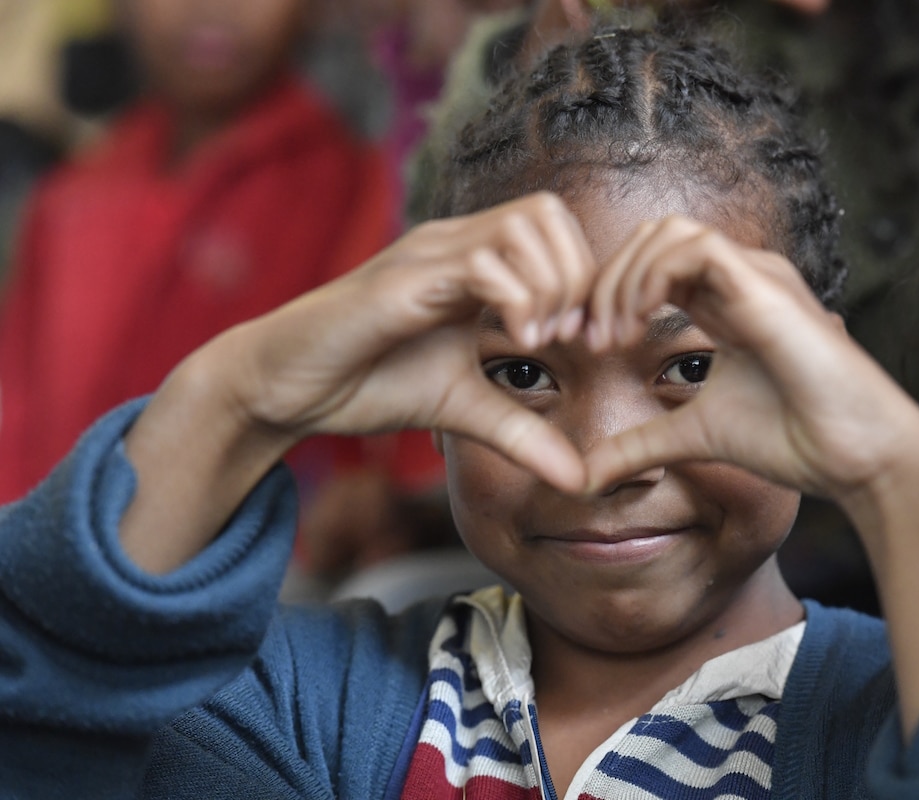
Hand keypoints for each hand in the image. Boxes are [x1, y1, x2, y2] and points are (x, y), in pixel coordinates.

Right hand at [122, 193, 594, 572]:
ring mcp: (426, 255)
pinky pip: (479, 264)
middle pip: (549, 212)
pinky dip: (516, 299)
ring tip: (535, 342)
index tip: (585, 342)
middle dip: (576, 276)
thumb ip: (522, 434)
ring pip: (522, 226)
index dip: (585, 278)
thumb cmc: (368, 383)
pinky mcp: (402, 281)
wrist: (282, 387)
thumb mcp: (463, 410)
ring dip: (548, 285)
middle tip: (567, 339)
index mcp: (472, 261)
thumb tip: (580, 479)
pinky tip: (514, 341)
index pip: (555, 227)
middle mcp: (453, 243)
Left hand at [582, 215, 918, 502]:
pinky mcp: (766, 287)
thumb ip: (641, 443)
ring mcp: (755, 277)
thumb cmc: (794, 439)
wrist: (855, 456)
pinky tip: (639, 324)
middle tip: (587, 337)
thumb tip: (585, 475)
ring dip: (625, 277)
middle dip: (606, 280)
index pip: (650, 265)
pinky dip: (653, 276)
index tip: (584, 344)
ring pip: (670, 231)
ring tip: (612, 336)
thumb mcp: (694, 436)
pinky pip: (696, 248)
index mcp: (723, 304)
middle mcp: (739, 280)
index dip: (607, 293)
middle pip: (652, 238)